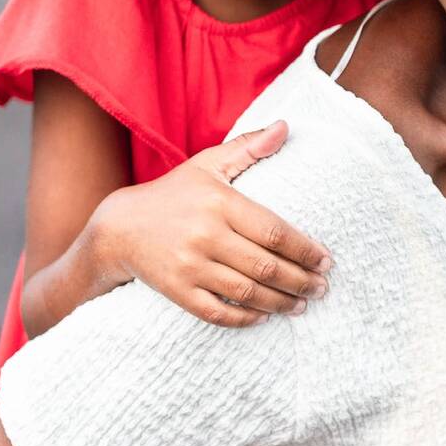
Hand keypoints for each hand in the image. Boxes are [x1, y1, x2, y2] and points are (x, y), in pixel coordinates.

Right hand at [92, 120, 331, 326]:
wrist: (119, 228)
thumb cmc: (174, 193)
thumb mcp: (208, 164)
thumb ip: (248, 147)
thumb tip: (286, 127)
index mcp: (219, 203)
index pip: (274, 231)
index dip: (304, 250)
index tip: (326, 260)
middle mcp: (205, 235)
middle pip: (265, 266)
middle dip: (300, 281)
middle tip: (322, 288)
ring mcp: (189, 266)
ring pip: (246, 293)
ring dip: (280, 302)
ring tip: (302, 304)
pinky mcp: (176, 291)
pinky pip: (217, 312)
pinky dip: (245, 319)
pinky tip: (265, 317)